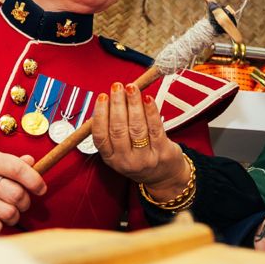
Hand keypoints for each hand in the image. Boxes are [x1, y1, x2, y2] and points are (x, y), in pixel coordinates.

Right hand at [0, 149, 46, 235]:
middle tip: (19, 204)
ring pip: (9, 212)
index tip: (40, 189)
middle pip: (17, 194)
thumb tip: (31, 162)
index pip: (18, 168)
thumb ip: (13, 164)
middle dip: (24, 203)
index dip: (35, 181)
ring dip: (13, 216)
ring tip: (6, 212)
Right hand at [91, 82, 188, 196]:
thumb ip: (113, 130)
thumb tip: (109, 99)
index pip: (100, 136)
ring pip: (136, 127)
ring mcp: (145, 158)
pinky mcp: (162, 153)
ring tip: (131, 88)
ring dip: (133, 104)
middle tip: (117, 87)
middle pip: (118, 129)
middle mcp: (126, 161)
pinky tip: (148, 98)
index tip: (102, 97)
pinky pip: (155, 128)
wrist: (164, 177)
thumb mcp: (120, 151)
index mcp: (111, 159)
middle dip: (117, 105)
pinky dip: (151, 111)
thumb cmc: (139, 156)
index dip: (100, 115)